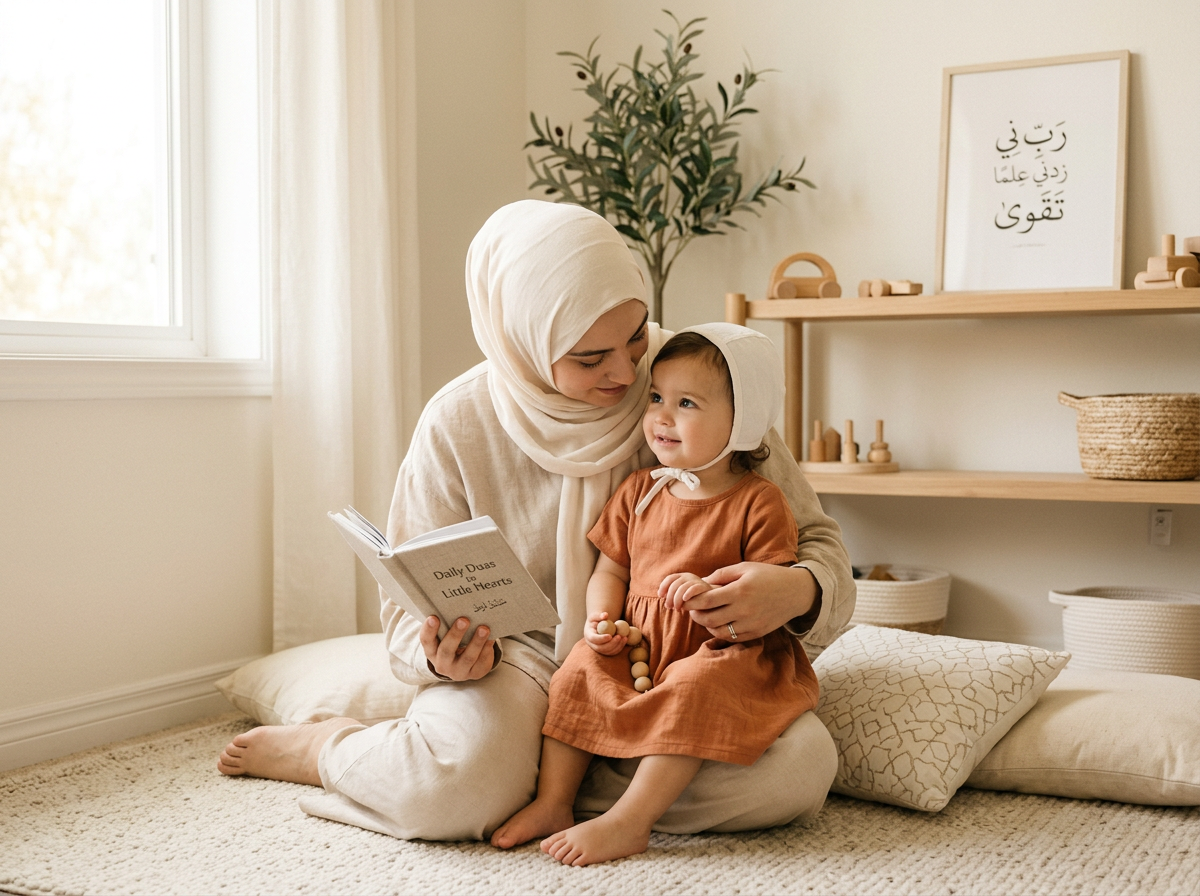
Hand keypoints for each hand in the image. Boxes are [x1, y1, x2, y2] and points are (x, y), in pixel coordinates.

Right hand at [420, 616, 496, 680]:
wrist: (464, 664)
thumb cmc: (453, 642)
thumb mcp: (446, 635)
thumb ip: (448, 624)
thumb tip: (460, 605)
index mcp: (431, 651)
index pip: (427, 640)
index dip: (429, 630)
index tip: (433, 617)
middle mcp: (442, 664)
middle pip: (446, 650)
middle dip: (455, 635)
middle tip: (464, 620)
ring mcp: (458, 671)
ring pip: (467, 658)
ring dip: (476, 642)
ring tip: (484, 628)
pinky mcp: (475, 673)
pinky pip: (481, 662)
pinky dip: (487, 649)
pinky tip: (491, 638)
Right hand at [583, 611, 626, 655]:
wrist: (597, 627)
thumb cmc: (596, 620)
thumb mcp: (595, 616)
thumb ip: (599, 615)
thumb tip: (605, 615)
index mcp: (589, 635)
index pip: (594, 639)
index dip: (601, 639)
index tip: (610, 636)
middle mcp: (592, 644)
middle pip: (601, 648)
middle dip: (611, 643)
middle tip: (619, 636)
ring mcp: (599, 649)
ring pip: (608, 652)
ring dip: (617, 646)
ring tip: (624, 637)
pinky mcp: (605, 651)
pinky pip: (612, 652)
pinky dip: (619, 647)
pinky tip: (625, 640)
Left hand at [658, 571, 714, 610]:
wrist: (712, 598)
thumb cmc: (694, 598)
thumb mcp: (682, 595)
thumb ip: (673, 594)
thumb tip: (663, 598)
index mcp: (682, 576)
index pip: (670, 578)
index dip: (663, 586)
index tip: (660, 596)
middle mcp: (689, 576)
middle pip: (674, 585)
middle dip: (669, 597)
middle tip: (669, 607)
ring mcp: (696, 581)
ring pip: (681, 588)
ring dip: (676, 600)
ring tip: (677, 609)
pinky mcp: (703, 587)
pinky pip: (693, 589)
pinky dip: (687, 594)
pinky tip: (685, 601)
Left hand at [684, 563, 819, 641]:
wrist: (796, 592)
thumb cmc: (768, 576)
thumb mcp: (745, 568)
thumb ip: (721, 574)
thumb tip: (700, 582)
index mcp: (740, 591)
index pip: (707, 600)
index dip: (691, 602)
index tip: (684, 600)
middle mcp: (744, 610)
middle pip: (709, 619)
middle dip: (696, 615)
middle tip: (692, 609)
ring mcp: (751, 624)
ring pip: (719, 631)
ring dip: (707, 625)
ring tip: (705, 616)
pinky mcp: (756, 633)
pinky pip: (732, 637)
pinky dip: (721, 632)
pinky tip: (719, 623)